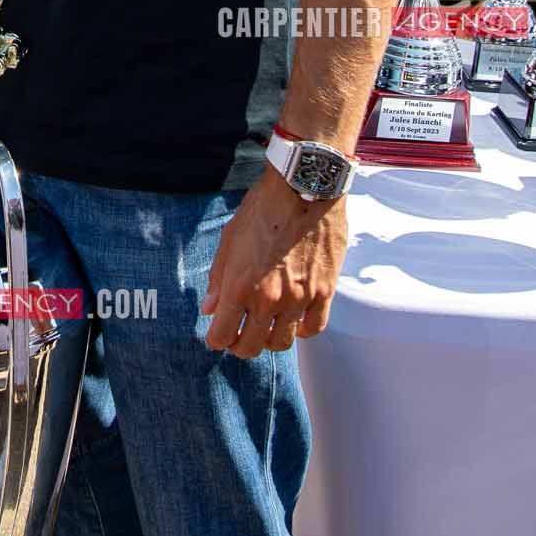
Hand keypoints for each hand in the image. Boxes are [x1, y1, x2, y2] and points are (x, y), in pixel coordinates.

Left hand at [202, 166, 348, 356]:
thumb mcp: (230, 238)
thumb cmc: (264, 208)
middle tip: (239, 334)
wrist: (305, 188)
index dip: (216, 339)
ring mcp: (299, 298)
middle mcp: (269, 298)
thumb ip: (218, 277)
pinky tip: (294, 320)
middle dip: (240, 345)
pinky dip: (301, 330)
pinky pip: (313, 328)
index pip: (222, 336)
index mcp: (240, 285)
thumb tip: (209, 308)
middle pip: (251, 347)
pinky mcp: (325, 292)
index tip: (218, 334)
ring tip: (265, 326)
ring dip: (269, 340)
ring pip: (281, 343)